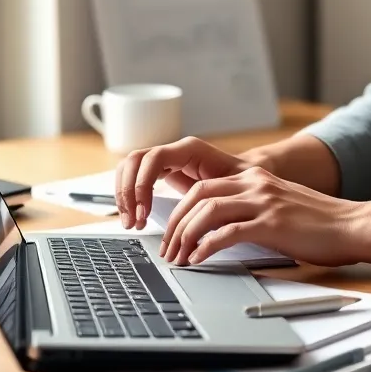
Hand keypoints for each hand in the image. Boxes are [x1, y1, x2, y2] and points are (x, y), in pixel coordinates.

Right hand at [113, 136, 258, 229]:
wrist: (247, 176)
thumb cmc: (243, 181)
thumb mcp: (231, 185)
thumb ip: (216, 193)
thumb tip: (202, 211)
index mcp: (189, 149)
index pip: (153, 159)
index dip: (142, 185)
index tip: (144, 212)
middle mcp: (174, 151)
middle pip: (133, 161)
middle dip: (127, 192)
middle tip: (132, 221)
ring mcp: (166, 159)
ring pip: (129, 168)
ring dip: (124, 195)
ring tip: (131, 222)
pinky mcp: (162, 171)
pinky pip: (135, 178)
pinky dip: (129, 197)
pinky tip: (135, 217)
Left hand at [158, 166, 363, 266]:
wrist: (354, 225)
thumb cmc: (321, 224)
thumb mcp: (281, 207)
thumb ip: (253, 210)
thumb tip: (221, 233)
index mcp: (256, 178)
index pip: (204, 186)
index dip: (181, 210)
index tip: (172, 233)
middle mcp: (257, 184)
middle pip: (198, 195)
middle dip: (176, 223)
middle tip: (167, 249)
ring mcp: (264, 202)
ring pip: (208, 211)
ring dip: (185, 236)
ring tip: (178, 258)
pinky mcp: (273, 223)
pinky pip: (228, 232)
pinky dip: (207, 246)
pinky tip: (198, 259)